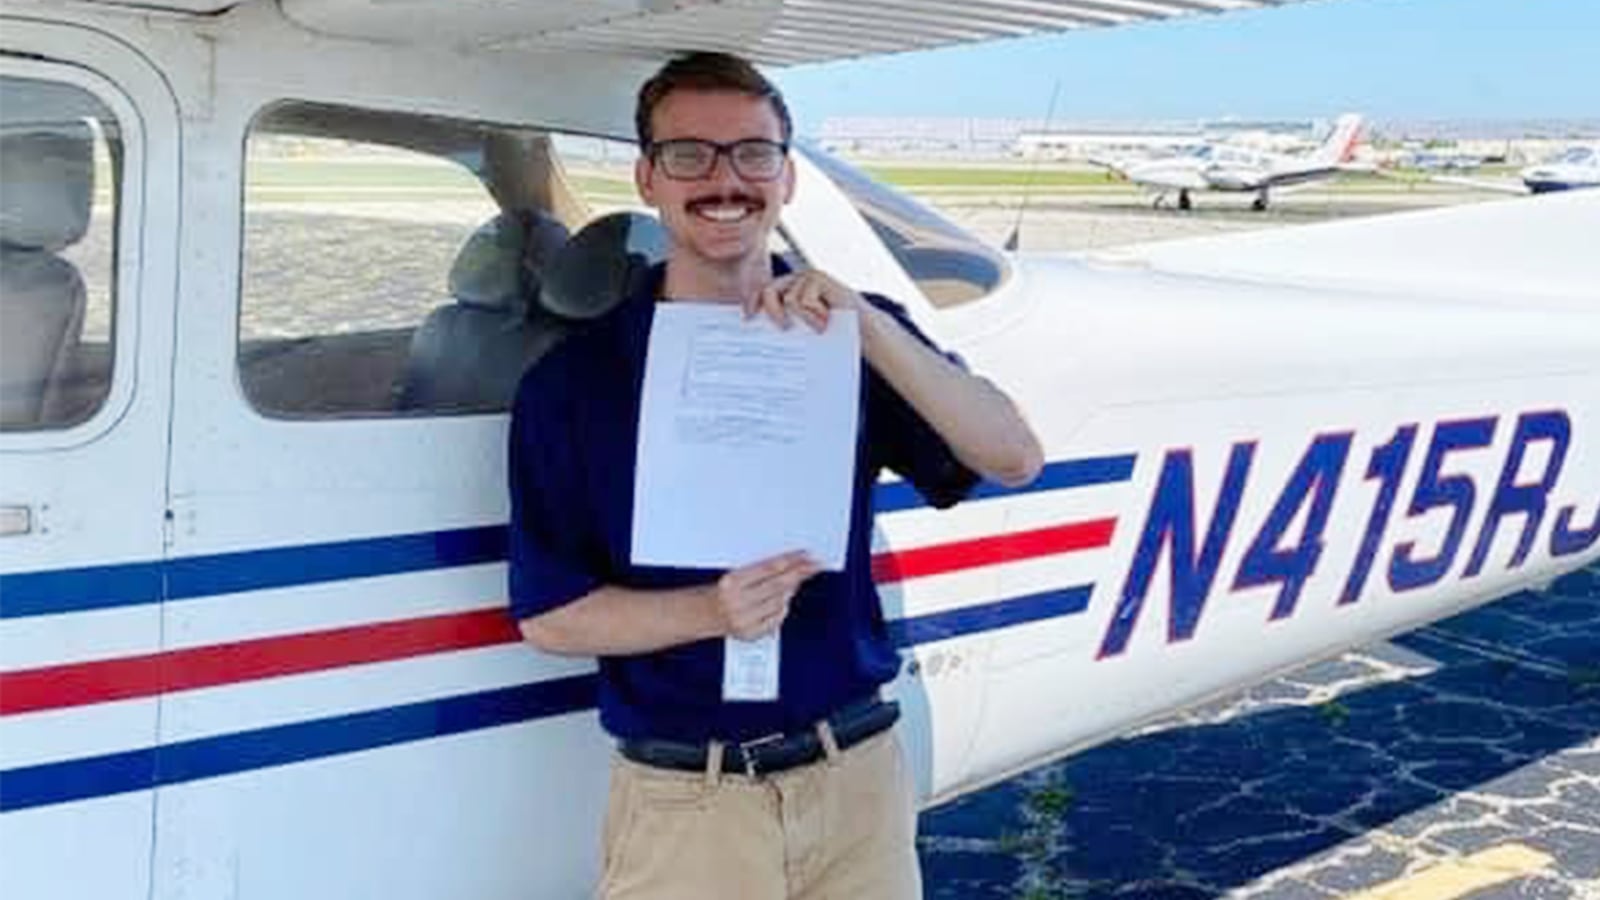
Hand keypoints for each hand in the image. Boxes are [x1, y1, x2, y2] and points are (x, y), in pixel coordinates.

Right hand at [710, 551, 821, 639]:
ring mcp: (743, 620)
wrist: (702, 614)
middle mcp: (737, 602)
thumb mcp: (735, 575)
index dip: (792, 561)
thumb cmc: (721, 591)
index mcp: (731, 582)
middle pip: (778, 586)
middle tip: (815, 566)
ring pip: (779, 603)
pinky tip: (783, 601)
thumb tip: (790, 566)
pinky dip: (783, 608)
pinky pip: (776, 619)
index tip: (807, 556)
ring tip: (796, 580)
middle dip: (800, 574)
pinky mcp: (750, 634)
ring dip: (791, 591)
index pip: (769, 568)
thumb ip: (759, 571)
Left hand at [746, 270, 863, 332]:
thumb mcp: (802, 327)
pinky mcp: (819, 279)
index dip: (752, 302)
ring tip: (819, 328)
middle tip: (781, 328)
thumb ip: (784, 323)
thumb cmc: (830, 331)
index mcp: (786, 291)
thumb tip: (757, 335)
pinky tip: (825, 321)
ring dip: (803, 318)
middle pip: (769, 290)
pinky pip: (803, 300)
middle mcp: (794, 281)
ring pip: (788, 299)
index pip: (763, 293)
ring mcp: (807, 277)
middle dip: (770, 310)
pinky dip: (812, 314)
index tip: (747, 319)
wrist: (861, 329)